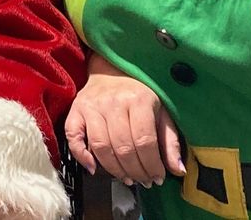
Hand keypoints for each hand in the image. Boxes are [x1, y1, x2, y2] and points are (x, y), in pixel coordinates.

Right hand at [64, 53, 183, 187]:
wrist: (112, 69)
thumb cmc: (140, 93)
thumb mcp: (162, 112)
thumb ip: (170, 142)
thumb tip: (177, 170)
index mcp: (138, 100)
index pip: (145, 142)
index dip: (152, 165)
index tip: (158, 177)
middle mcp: (113, 102)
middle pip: (123, 148)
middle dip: (136, 171)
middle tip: (144, 180)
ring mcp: (92, 106)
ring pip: (101, 147)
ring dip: (115, 170)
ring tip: (127, 177)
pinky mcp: (76, 110)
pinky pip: (73, 136)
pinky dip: (81, 155)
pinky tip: (93, 168)